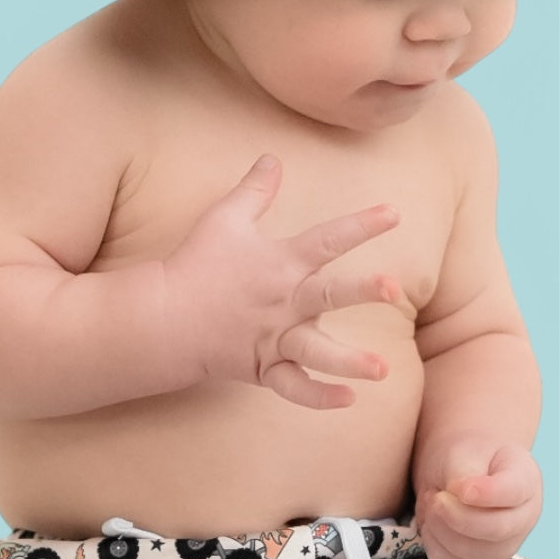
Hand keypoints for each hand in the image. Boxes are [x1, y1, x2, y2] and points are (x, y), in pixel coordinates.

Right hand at [161, 154, 401, 409]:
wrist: (164, 317)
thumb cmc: (196, 264)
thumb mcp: (224, 218)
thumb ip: (255, 190)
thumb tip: (272, 158)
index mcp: (282, 262)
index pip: (328, 239)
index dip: (362, 224)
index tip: (395, 213)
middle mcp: (285, 301)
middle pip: (328, 294)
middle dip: (362, 291)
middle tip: (394, 290)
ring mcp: (275, 337)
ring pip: (316, 350)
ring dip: (349, 361)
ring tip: (382, 370)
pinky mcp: (264, 366)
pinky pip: (294, 386)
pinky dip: (318, 397)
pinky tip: (348, 400)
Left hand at [414, 434, 541, 558]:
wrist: (459, 471)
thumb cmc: (466, 457)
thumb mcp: (464, 452)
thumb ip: (463, 473)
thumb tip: (459, 497)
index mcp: (526, 481)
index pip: (512, 493)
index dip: (485, 494)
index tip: (458, 488)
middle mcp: (524, 518)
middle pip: (495, 530)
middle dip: (456, 516)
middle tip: (435, 497)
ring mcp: (505, 545)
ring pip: (471, 552)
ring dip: (439, 527)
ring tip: (430, 501)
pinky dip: (434, 543)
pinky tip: (431, 521)